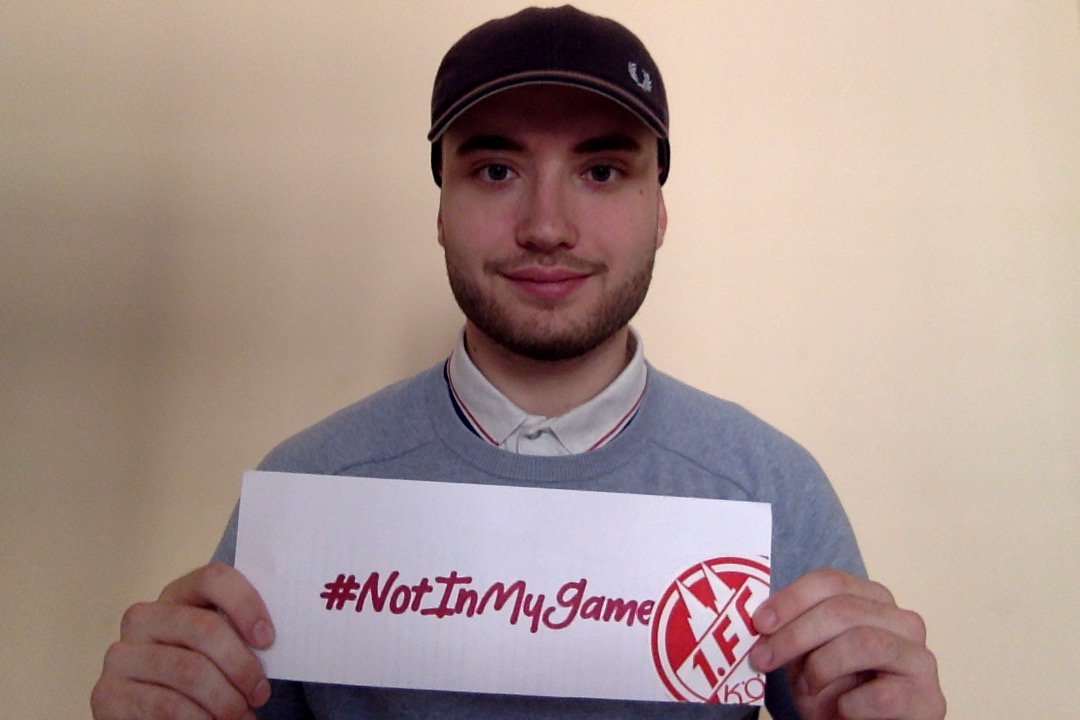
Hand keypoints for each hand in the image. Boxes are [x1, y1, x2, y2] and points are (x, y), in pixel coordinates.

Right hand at [91, 562, 274, 719]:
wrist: (152, 715)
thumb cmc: (199, 677)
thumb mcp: (217, 649)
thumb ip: (238, 635)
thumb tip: (269, 641)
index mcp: (177, 595)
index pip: (214, 578)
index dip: (246, 604)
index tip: (268, 640)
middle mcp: (143, 617)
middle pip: (205, 628)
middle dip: (242, 666)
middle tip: (260, 694)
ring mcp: (121, 654)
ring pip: (190, 671)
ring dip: (226, 700)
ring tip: (242, 715)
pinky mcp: (108, 693)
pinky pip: (167, 705)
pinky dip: (201, 719)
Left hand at [749, 568, 944, 719]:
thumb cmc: (835, 693)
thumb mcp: (806, 657)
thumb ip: (792, 632)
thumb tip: (761, 621)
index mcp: (873, 601)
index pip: (831, 582)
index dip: (792, 599)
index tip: (760, 623)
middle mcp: (903, 622)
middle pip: (843, 610)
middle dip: (795, 635)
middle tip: (763, 659)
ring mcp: (920, 659)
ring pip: (864, 643)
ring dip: (821, 667)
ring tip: (806, 691)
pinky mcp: (928, 700)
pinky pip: (881, 695)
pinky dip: (849, 705)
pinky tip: (842, 711)